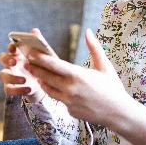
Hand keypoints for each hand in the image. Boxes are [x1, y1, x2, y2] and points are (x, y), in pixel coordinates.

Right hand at [0, 28, 46, 100]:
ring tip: (25, 80)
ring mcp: (9, 76)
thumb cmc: (40, 68)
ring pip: (2, 75)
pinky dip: (17, 89)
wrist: (43, 86)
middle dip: (6, 59)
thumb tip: (35, 30)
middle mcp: (11, 64)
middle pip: (2, 58)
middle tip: (14, 61)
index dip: (11, 47)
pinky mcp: (11, 88)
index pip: (11, 48)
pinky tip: (28, 89)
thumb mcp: (42, 57)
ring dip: (12, 77)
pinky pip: (8, 89)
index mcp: (18, 54)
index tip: (14, 46)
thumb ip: (38, 44)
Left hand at [25, 28, 145, 144]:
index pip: (53, 65)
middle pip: (46, 77)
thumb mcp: (105, 66)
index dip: (40, 58)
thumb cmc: (113, 87)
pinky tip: (55, 88)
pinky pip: (59, 100)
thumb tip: (88, 31)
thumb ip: (94, 48)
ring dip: (42, 81)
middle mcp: (70, 89)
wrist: (119, 114)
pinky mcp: (70, 111)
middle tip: (26, 62)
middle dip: (35, 69)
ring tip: (37, 74)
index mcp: (78, 75)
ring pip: (49, 89)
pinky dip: (57, 93)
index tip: (30, 52)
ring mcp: (69, 102)